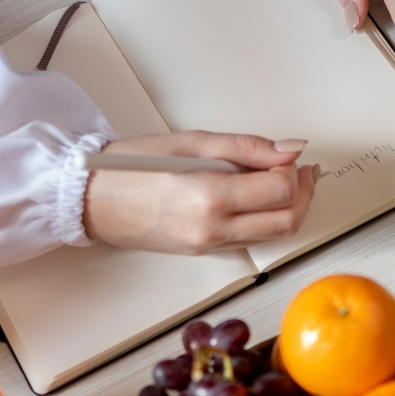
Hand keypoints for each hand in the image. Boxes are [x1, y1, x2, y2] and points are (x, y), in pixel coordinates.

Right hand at [83, 132, 316, 254]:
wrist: (91, 201)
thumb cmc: (131, 167)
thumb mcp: (191, 142)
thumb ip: (247, 147)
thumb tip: (290, 150)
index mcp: (209, 196)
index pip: (279, 190)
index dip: (295, 171)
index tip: (289, 156)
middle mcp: (212, 229)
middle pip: (286, 220)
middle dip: (303, 193)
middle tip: (301, 170)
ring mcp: (209, 246)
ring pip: (274, 235)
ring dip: (290, 208)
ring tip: (283, 180)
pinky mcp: (204, 252)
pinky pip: (251, 240)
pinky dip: (266, 219)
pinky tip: (258, 197)